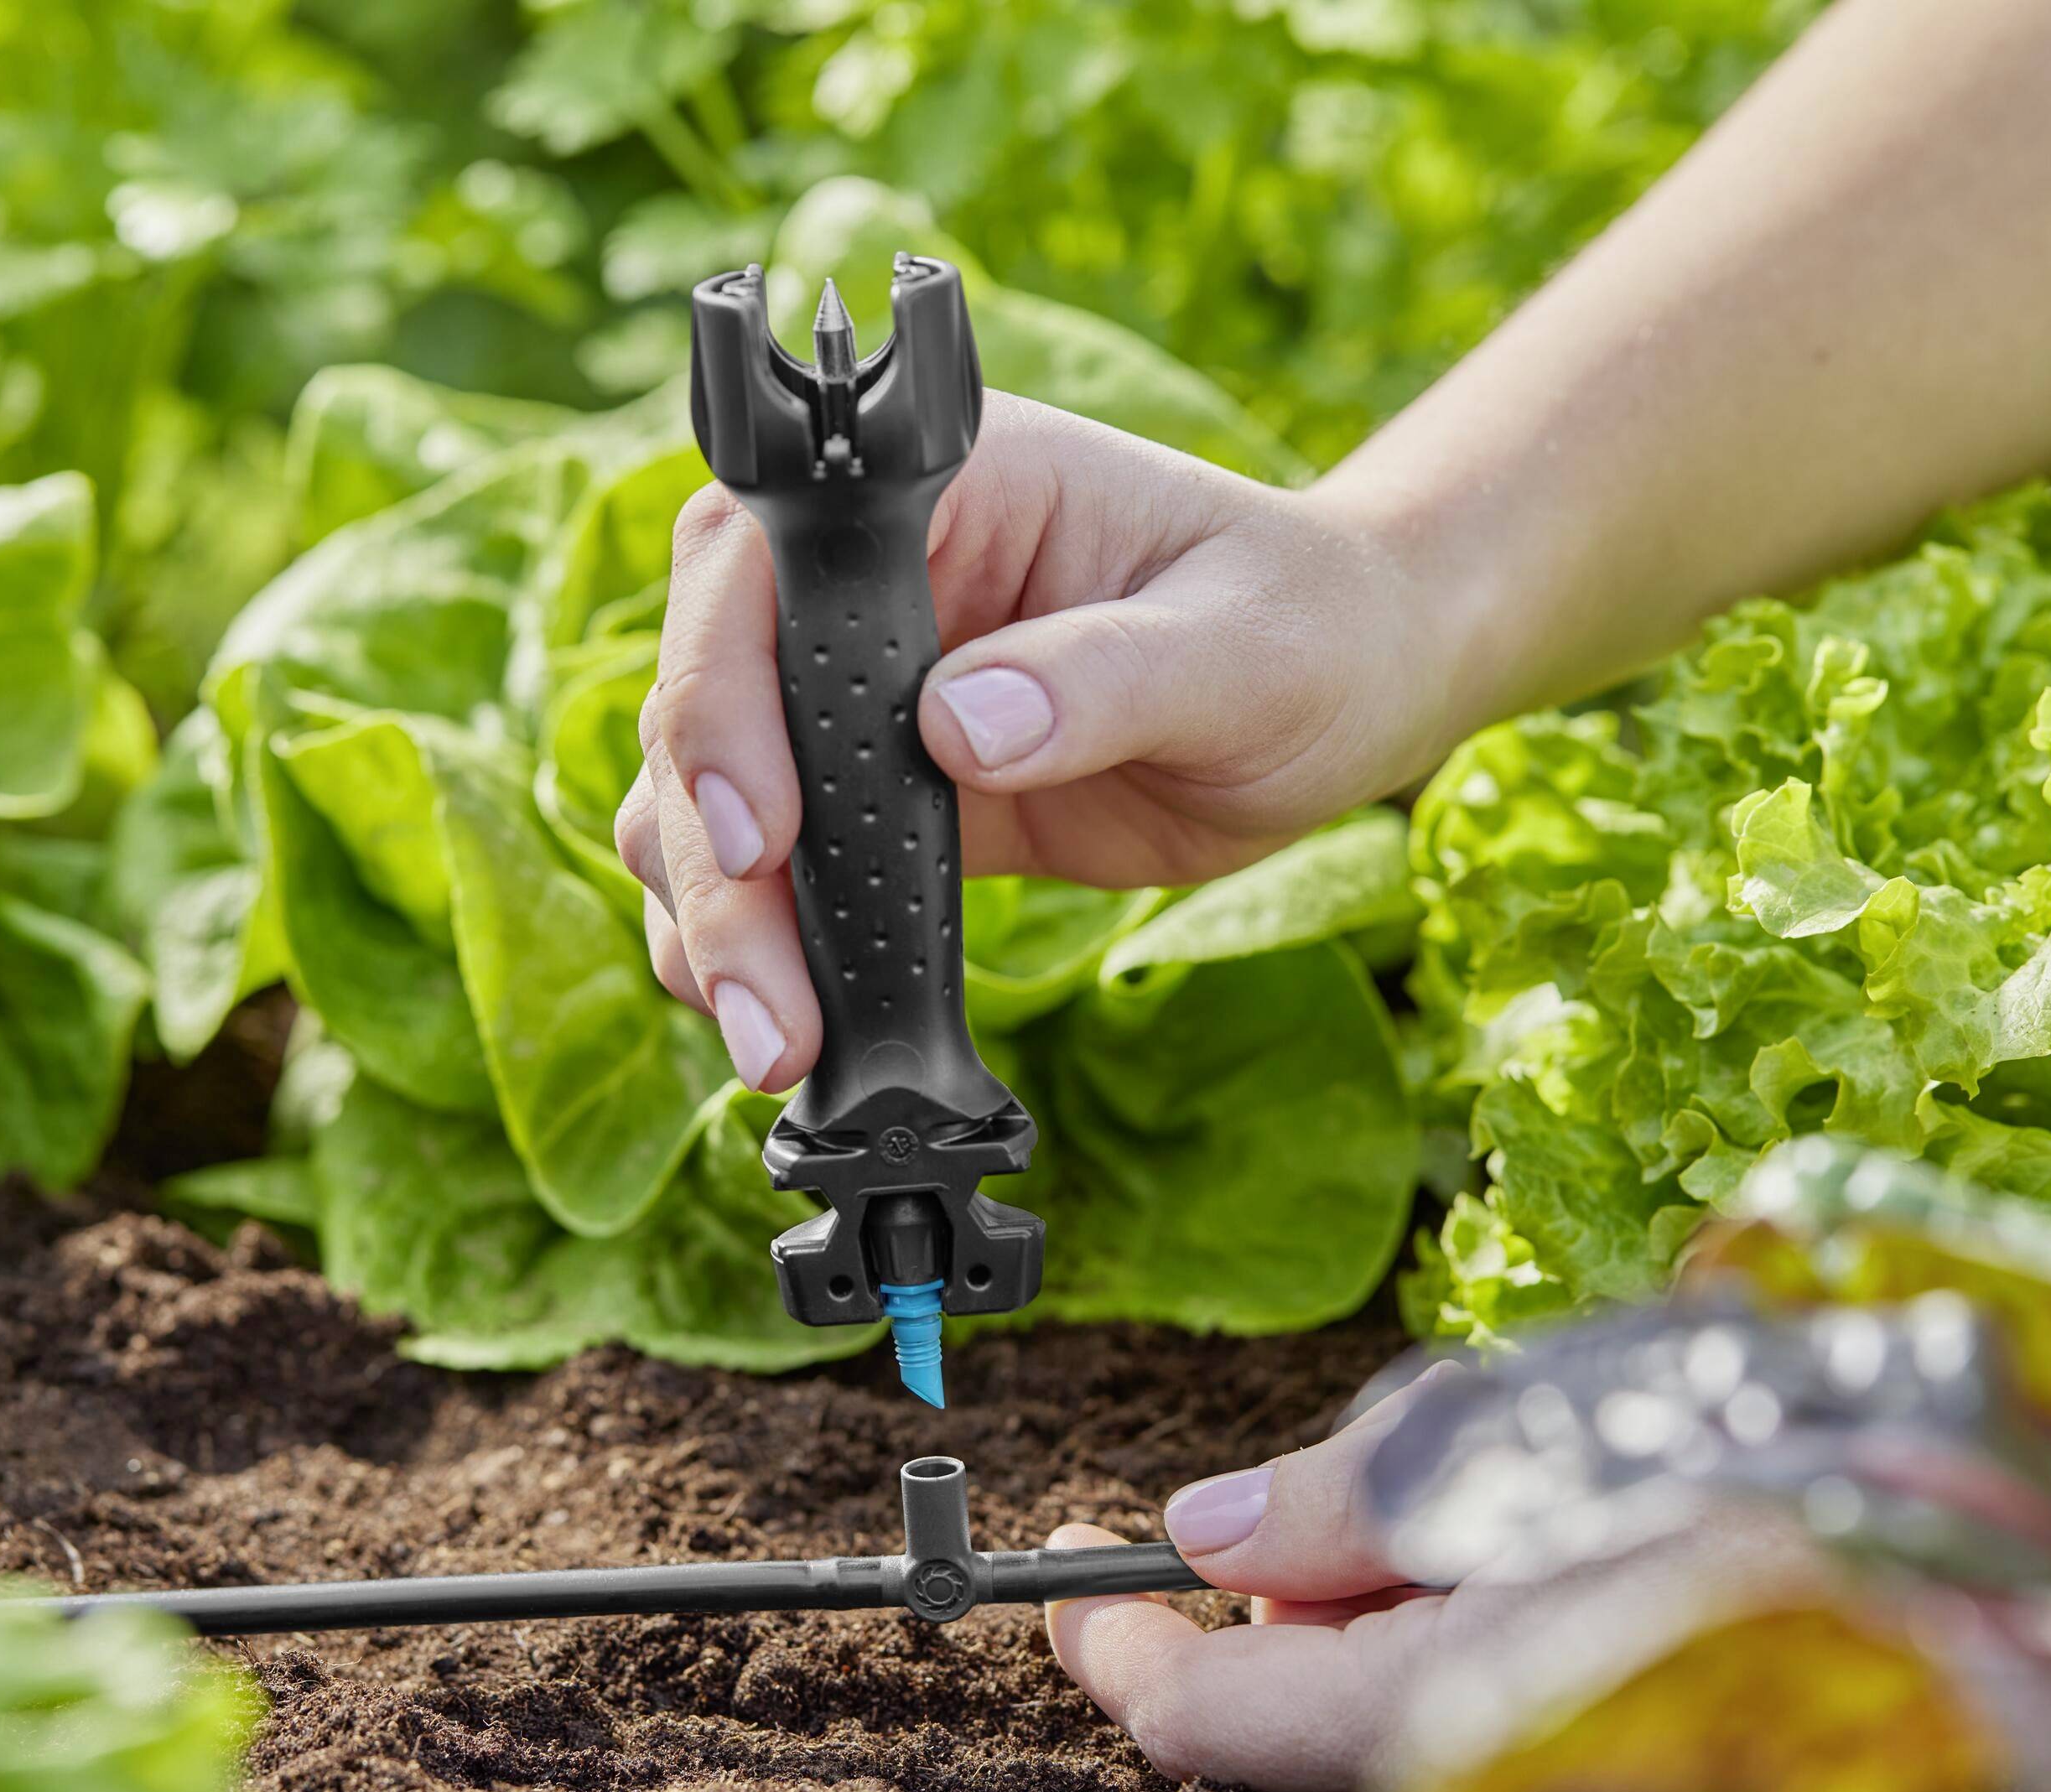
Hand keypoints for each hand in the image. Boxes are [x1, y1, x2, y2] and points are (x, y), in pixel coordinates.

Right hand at [618, 393, 1473, 1093]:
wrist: (1346, 688)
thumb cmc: (1307, 627)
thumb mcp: (1241, 644)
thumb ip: (1107, 675)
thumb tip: (962, 727)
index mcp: (941, 488)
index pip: (759, 567)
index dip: (725, 696)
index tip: (768, 835)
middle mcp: (868, 579)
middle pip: (706, 700)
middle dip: (716, 861)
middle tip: (769, 1006)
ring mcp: (858, 689)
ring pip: (703, 796)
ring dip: (712, 920)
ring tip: (775, 1043)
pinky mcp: (877, 794)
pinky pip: (767, 868)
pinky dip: (746, 944)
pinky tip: (780, 1026)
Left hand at [1047, 1363, 1822, 1791]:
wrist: (2010, 1521)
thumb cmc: (1770, 1454)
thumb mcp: (1503, 1440)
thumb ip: (1334, 1506)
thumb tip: (1206, 1536)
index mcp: (1440, 1700)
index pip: (1208, 1720)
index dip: (1114, 1648)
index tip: (1064, 1577)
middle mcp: (1492, 1749)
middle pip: (1301, 1695)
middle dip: (1269, 1591)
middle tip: (1288, 1491)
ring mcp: (1563, 1738)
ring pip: (1396, 1669)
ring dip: (1381, 1569)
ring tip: (1469, 1455)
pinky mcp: (1627, 1710)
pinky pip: (1487, 1664)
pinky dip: (1463, 1586)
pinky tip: (1532, 1501)